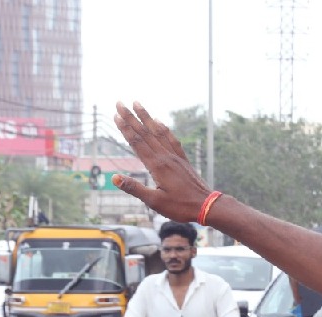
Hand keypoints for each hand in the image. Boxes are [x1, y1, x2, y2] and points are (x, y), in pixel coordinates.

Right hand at [112, 102, 211, 222]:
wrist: (207, 206)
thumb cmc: (180, 207)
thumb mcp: (154, 202)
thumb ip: (134, 188)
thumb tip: (115, 178)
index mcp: (157, 166)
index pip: (137, 143)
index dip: (125, 128)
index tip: (116, 115)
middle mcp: (165, 157)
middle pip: (145, 133)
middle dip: (131, 117)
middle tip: (120, 103)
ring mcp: (175, 157)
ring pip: (158, 132)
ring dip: (146, 117)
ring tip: (137, 104)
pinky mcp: (182, 160)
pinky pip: (171, 139)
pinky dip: (164, 128)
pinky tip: (159, 122)